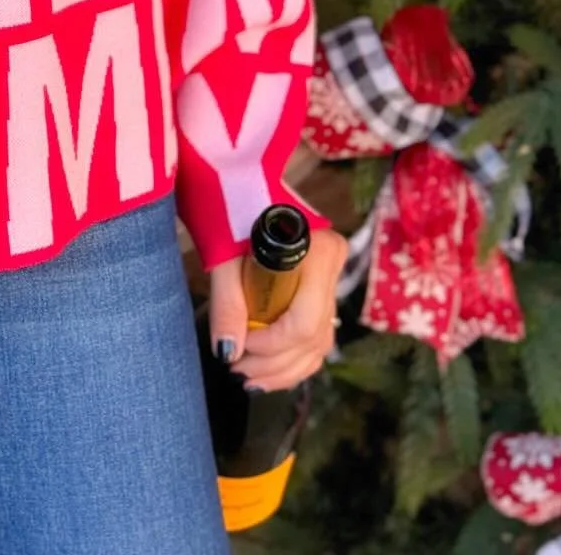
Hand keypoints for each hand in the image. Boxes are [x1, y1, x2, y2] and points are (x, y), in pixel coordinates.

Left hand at [206, 227, 347, 391]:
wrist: (238, 183)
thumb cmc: (231, 211)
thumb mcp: (225, 256)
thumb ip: (227, 304)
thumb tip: (228, 353)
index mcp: (319, 250)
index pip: (304, 320)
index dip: (271, 343)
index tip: (239, 345)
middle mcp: (335, 267)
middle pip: (313, 336)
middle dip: (274, 362)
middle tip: (238, 371)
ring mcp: (333, 280)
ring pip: (318, 343)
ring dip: (284, 369)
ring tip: (248, 378)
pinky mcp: (323, 291)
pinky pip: (317, 337)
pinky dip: (293, 360)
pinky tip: (267, 374)